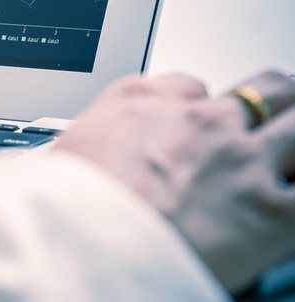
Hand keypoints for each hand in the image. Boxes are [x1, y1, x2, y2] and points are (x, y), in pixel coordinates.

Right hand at [57, 70, 294, 292]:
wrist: (82, 246)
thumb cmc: (62, 207)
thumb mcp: (60, 155)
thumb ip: (86, 146)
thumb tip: (64, 162)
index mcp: (143, 102)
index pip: (192, 86)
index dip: (204, 108)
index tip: (203, 127)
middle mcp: (201, 121)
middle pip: (266, 88)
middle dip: (276, 105)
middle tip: (274, 126)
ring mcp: (243, 160)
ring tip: (289, 162)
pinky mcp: (274, 211)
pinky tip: (290, 210)